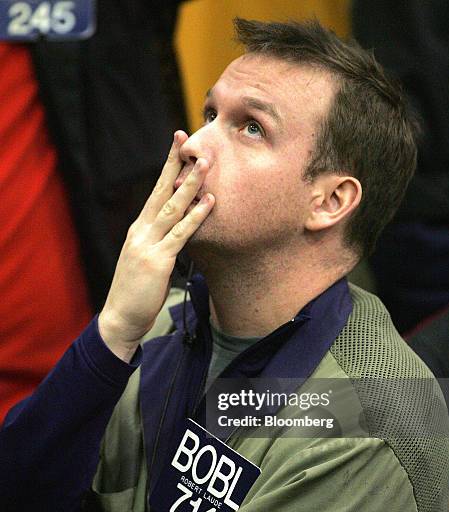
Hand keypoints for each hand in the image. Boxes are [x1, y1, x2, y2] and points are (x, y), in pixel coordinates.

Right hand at [98, 131, 213, 361]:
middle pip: (160, 190)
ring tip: (205, 163)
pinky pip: (180, 234)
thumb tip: (178, 229)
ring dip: (190, 184)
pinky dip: (196, 217)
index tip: (177, 145)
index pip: (155, 192)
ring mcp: (148, 244)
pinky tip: (209, 202)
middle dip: (175, 163)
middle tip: (187, 138)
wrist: (120, 317)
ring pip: (172, 207)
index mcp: (138, 228)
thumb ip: (159, 241)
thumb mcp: (144, 259)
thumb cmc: (136, 291)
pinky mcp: (158, 261)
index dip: (167, 168)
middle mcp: (141, 230)